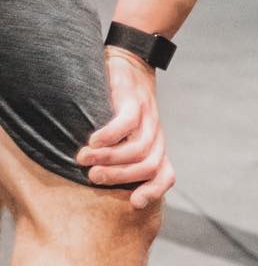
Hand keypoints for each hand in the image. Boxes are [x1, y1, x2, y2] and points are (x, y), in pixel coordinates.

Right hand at [77, 49, 174, 209]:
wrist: (130, 62)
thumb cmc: (121, 106)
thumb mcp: (125, 134)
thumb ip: (118, 157)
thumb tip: (98, 184)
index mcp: (155, 147)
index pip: (166, 175)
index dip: (154, 192)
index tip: (133, 203)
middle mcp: (155, 134)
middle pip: (148, 166)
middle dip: (120, 177)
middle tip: (92, 177)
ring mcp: (148, 117)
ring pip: (138, 148)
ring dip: (109, 158)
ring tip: (83, 158)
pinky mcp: (135, 99)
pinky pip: (128, 122)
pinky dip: (110, 135)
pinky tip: (92, 140)